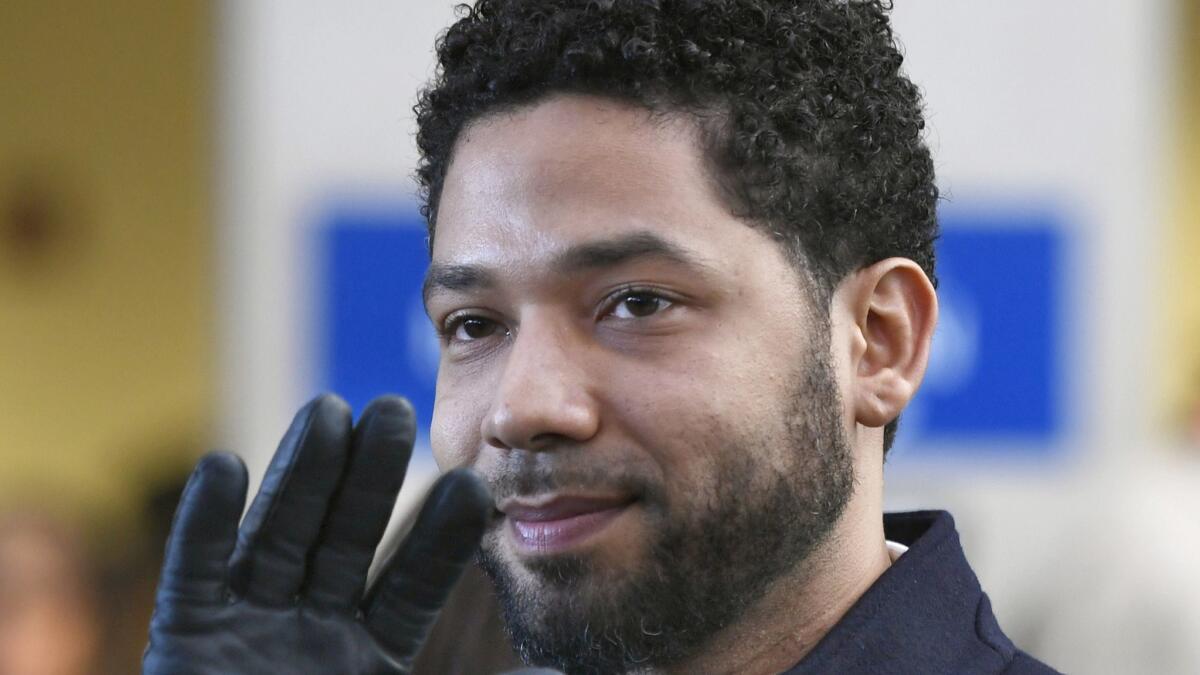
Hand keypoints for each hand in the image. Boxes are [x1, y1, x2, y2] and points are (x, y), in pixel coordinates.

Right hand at [143, 394, 491, 674]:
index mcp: (372, 658)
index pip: (415, 588)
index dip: (441, 540)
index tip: (475, 485)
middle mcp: (314, 630)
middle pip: (347, 540)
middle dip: (370, 478)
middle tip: (397, 409)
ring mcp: (249, 629)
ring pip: (280, 537)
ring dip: (299, 476)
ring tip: (328, 409)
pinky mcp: (184, 642)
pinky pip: (194, 576)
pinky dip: (204, 526)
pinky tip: (221, 466)